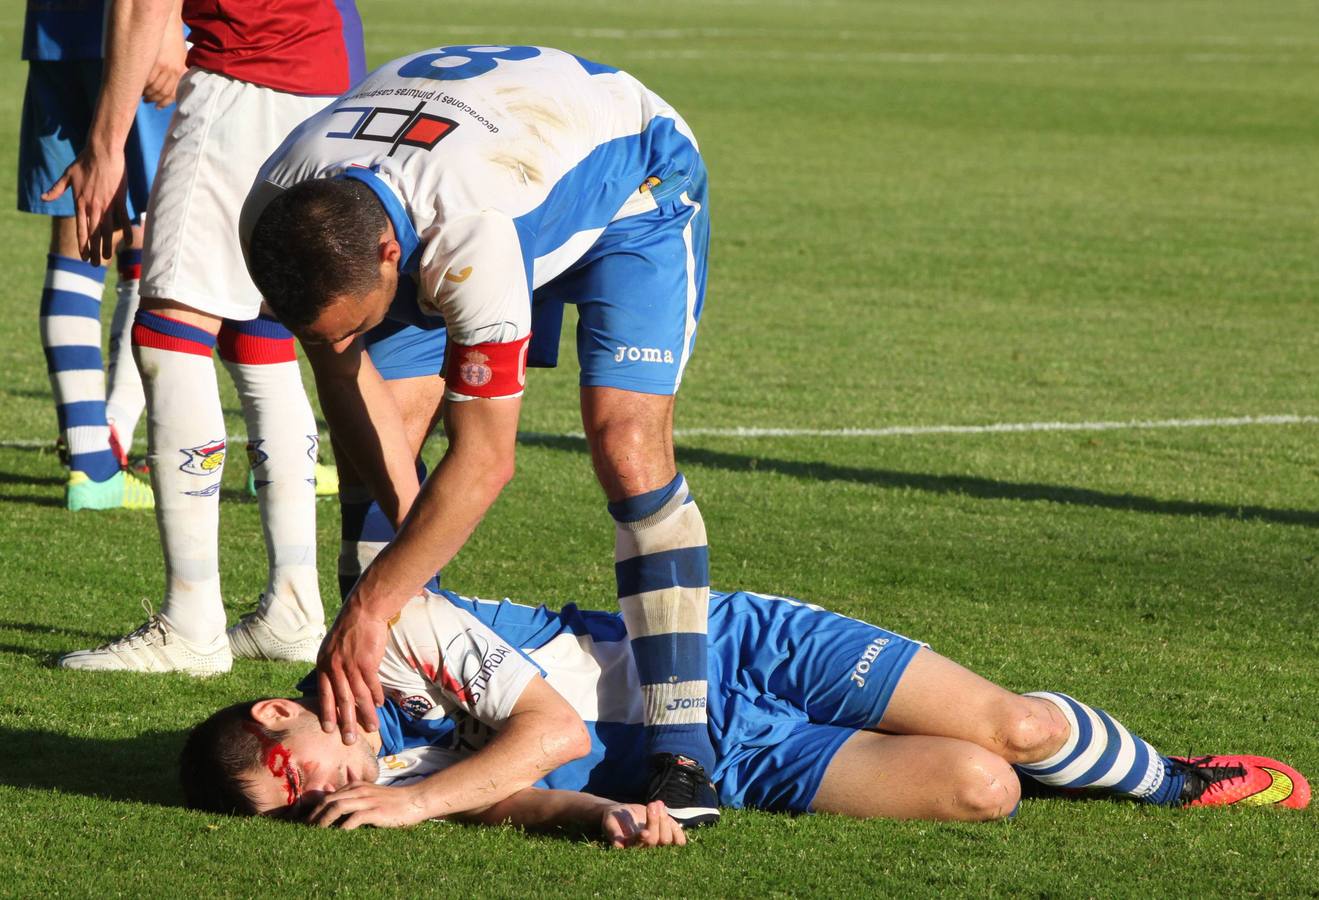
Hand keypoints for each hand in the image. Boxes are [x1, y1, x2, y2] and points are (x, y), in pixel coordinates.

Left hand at [42, 147, 128, 264]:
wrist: (102, 152)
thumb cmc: (84, 162)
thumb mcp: (67, 175)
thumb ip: (56, 189)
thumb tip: (43, 198)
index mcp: (80, 203)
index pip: (81, 228)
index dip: (82, 244)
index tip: (83, 256)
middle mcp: (93, 206)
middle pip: (94, 233)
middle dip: (94, 250)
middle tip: (94, 264)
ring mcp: (107, 204)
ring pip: (107, 229)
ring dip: (107, 245)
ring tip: (106, 258)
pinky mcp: (119, 199)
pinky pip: (123, 218)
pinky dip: (126, 231)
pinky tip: (127, 242)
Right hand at [143, 33, 185, 106]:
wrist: (168, 24)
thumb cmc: (174, 41)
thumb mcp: (182, 58)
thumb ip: (180, 72)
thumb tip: (176, 89)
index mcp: (181, 72)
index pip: (172, 94)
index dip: (165, 102)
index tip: (158, 106)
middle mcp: (173, 71)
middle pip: (162, 92)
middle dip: (154, 99)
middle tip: (147, 100)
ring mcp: (163, 68)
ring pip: (153, 88)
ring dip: (146, 93)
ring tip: (142, 94)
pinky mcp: (154, 62)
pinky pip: (146, 79)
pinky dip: (141, 85)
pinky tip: (137, 86)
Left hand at [304, 783, 430, 829]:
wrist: (415, 800)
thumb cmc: (392, 800)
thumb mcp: (369, 793)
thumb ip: (350, 794)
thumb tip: (327, 793)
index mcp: (355, 786)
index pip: (328, 796)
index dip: (315, 810)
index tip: (307, 824)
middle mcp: (359, 790)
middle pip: (328, 801)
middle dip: (315, 816)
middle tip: (306, 831)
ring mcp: (367, 800)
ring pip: (337, 807)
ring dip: (324, 822)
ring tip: (317, 834)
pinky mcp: (376, 811)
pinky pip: (354, 819)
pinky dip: (343, 829)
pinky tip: (338, 838)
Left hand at [316, 598, 387, 745]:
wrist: (363, 611)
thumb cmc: (349, 628)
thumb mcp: (332, 647)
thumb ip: (332, 666)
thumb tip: (337, 684)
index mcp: (323, 665)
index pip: (324, 694)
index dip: (327, 713)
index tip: (329, 730)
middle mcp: (334, 668)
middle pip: (340, 701)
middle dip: (345, 723)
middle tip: (348, 740)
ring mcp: (351, 666)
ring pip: (358, 697)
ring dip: (366, 714)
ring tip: (372, 728)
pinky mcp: (367, 663)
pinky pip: (372, 685)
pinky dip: (376, 697)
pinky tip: (380, 705)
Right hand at [602, 801, 686, 848]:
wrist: (622, 814)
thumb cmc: (614, 819)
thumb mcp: (610, 824)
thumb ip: (614, 833)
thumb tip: (617, 846)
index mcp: (632, 849)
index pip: (641, 847)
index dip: (643, 840)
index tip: (644, 831)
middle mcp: (646, 849)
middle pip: (655, 840)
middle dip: (654, 821)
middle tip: (651, 805)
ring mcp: (658, 844)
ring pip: (667, 839)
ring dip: (664, 820)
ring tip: (657, 804)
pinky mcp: (667, 836)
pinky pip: (679, 841)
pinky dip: (677, 829)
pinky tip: (665, 812)